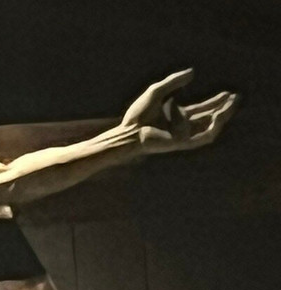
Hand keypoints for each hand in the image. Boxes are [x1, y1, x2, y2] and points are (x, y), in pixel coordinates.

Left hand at [121, 69, 237, 153]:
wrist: (129, 131)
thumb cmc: (138, 113)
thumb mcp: (157, 91)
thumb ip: (174, 81)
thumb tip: (192, 72)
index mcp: (177, 115)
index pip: (201, 109)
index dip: (215, 101)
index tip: (227, 93)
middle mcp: (182, 126)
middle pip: (209, 117)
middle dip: (223, 108)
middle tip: (236, 98)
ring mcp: (183, 135)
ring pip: (210, 128)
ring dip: (222, 117)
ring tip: (231, 105)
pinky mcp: (182, 143)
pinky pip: (203, 138)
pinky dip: (213, 128)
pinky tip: (218, 117)